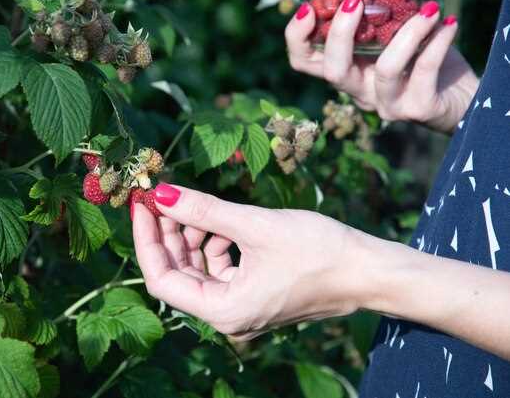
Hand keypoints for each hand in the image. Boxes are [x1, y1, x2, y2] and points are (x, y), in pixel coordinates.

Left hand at [132, 184, 367, 339]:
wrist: (369, 271)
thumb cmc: (320, 251)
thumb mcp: (254, 225)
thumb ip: (204, 209)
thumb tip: (162, 193)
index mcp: (224, 311)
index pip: (161, 280)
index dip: (147, 240)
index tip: (142, 205)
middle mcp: (228, 318)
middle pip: (178, 274)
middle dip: (169, 234)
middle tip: (163, 198)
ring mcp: (241, 309)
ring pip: (198, 270)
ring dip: (193, 237)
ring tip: (199, 207)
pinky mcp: (254, 296)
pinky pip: (220, 270)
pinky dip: (215, 245)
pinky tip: (224, 224)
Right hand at [284, 0, 478, 132]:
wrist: (461, 97)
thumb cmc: (422, 59)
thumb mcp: (393, 30)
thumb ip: (372, 6)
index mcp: (347, 71)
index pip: (304, 62)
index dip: (297, 38)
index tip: (308, 8)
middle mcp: (360, 91)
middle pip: (334, 71)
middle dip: (340, 33)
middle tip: (356, 1)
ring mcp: (388, 103)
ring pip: (385, 70)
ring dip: (406, 33)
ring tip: (429, 10)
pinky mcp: (418, 108)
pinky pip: (425, 71)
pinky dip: (437, 42)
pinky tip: (447, 23)